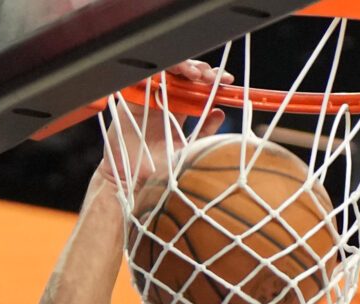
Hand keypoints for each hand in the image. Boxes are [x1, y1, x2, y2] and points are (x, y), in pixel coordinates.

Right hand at [96, 63, 229, 201]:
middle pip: (184, 75)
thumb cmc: (160, 170)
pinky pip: (144, 77)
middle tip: (212, 76)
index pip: (197, 88)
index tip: (227, 81)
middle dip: (200, 70)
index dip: (211, 81)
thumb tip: (220, 112)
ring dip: (183, 67)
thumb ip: (204, 131)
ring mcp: (148, 97)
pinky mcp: (132, 98)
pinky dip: (157, 70)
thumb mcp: (189, 149)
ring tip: (195, 73)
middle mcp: (164, 100)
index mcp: (179, 110)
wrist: (134, 181)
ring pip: (167, 71)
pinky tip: (171, 71)